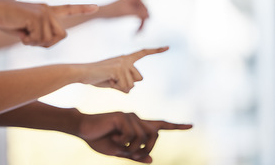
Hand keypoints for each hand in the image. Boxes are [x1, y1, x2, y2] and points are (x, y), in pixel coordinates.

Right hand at [0, 0, 97, 46]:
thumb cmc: (8, 20)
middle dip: (46, 43)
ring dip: (35, 42)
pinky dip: (28, 40)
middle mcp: (49, 11)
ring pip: (50, 39)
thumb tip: (50, 41)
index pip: (69, 10)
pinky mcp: (38, 17)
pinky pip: (40, 38)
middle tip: (30, 38)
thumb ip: (41, 34)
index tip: (96, 7)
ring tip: (23, 33)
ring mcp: (44, 13)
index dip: (82, 9)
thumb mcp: (28, 29)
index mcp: (48, 11)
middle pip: (62, 36)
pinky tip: (20, 31)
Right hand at [78, 112, 192, 162]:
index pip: (160, 125)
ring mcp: (130, 116)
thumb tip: (152, 158)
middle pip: (155, 134)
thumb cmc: (100, 140)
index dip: (176, 126)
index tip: (191, 125)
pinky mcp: (123, 117)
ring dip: (133, 148)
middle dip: (147, 147)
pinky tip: (114, 138)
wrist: (84, 130)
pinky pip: (132, 135)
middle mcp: (136, 118)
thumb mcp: (119, 152)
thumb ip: (135, 155)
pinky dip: (124, 143)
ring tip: (120, 145)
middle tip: (132, 153)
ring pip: (144, 136)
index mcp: (137, 126)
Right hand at [79, 46, 168, 92]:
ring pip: (131, 86)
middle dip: (127, 85)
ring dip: (119, 87)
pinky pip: (124, 87)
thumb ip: (124, 85)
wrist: (81, 73)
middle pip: (139, 79)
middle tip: (112, 80)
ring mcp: (122, 63)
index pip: (143, 53)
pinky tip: (107, 80)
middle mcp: (126, 59)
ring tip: (108, 80)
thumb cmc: (97, 78)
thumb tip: (133, 89)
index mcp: (125, 59)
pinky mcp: (118, 69)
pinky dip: (115, 88)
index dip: (156, 50)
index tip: (168, 47)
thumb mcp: (114, 83)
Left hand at [104, 0, 160, 31]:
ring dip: (142, 26)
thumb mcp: (126, 12)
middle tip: (138, 33)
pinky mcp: (133, 11)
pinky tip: (135, 34)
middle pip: (147, 10)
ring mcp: (135, 5)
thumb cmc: (111, 11)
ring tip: (136, 35)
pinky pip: (141, 18)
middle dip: (144, 21)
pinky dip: (139, 26)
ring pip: (145, 16)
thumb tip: (149, 16)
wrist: (102, 14)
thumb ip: (138, 13)